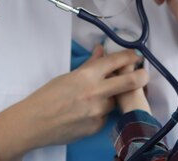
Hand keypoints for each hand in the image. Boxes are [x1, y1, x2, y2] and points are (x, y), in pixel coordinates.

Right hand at [0, 46, 147, 160]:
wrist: (32, 124)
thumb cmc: (46, 97)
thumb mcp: (68, 76)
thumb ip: (89, 65)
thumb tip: (102, 51)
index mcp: (86, 75)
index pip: (116, 61)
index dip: (130, 56)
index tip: (136, 55)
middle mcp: (95, 92)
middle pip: (130, 81)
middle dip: (142, 75)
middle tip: (145, 73)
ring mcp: (97, 111)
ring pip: (116, 100)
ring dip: (113, 97)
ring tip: (96, 98)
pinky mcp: (96, 126)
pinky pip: (106, 115)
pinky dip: (101, 112)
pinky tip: (86, 112)